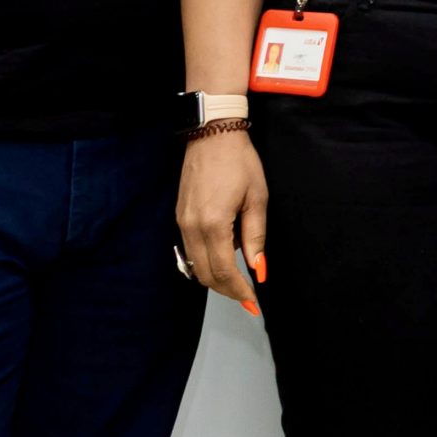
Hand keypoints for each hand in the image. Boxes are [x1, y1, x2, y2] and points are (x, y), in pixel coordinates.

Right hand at [175, 129, 265, 312]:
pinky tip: (224, 254)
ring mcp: (181, 222)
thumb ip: (255, 236)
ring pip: (194, 264)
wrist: (212, 134)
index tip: (252, 302)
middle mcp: (191, 227)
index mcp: (213, 224)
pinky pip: (189, 249)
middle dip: (226, 289)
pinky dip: (206, 259)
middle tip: (247, 296)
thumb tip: (257, 268)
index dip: (238, 290)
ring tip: (238, 277)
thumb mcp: (257, 198)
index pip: (223, 271)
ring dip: (215, 276)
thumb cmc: (239, 162)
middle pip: (205, 274)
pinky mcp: (179, 216)